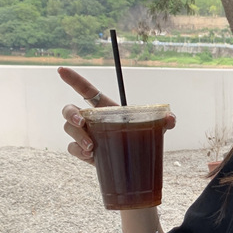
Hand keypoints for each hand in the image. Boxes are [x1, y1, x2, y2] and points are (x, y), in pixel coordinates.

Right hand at [58, 66, 175, 164]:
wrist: (134, 162)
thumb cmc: (140, 138)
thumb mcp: (154, 129)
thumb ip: (164, 121)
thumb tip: (171, 118)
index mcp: (104, 108)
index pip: (85, 90)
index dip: (73, 79)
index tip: (61, 70)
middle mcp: (91, 119)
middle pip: (69, 110)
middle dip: (70, 114)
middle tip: (81, 122)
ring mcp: (85, 135)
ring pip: (69, 129)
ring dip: (77, 137)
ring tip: (92, 147)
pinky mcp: (84, 151)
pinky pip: (72, 149)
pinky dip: (78, 152)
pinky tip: (90, 156)